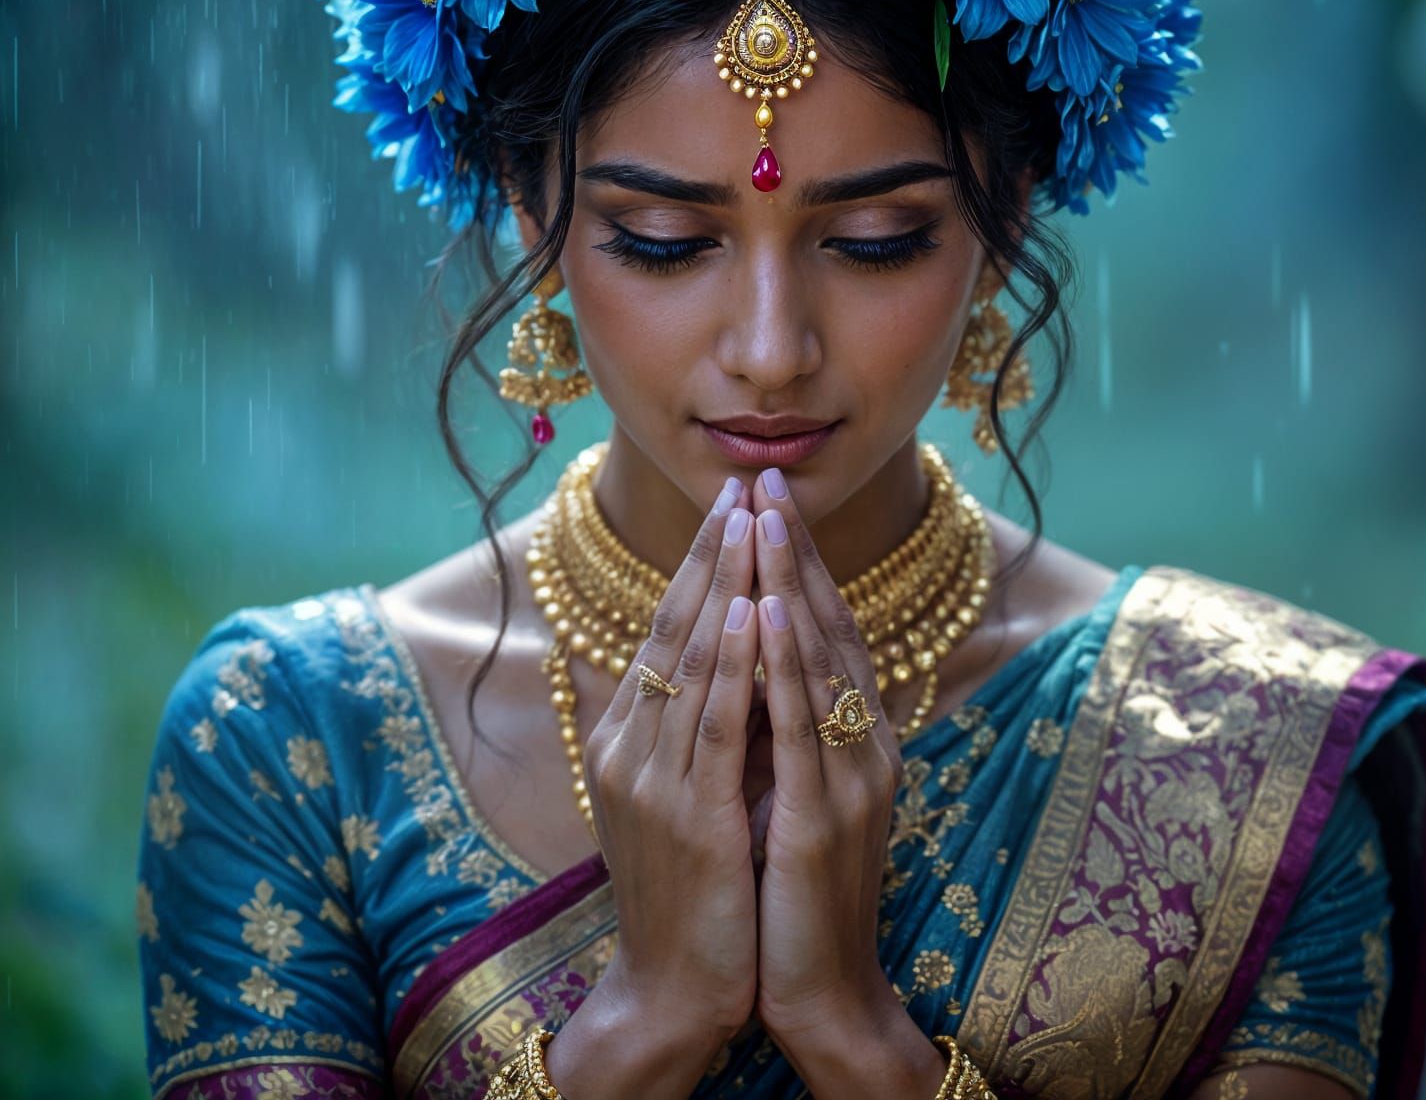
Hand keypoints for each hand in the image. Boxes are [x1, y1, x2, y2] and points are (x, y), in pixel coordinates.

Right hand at [581, 478, 762, 1041]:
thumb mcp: (687, 788)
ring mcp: (652, 777)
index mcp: (626, 735)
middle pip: (675, 627)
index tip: (732, 504)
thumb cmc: (692, 884)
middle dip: (713, 552)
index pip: (667, 628)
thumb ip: (704, 722)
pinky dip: (733, 661)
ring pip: (694, 659)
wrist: (675, 987)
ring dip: (727, 584)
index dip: (701, 563)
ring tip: (751, 520)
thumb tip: (746, 647)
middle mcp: (629, 744)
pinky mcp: (688, 813)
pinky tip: (752, 611)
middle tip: (742, 485)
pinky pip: (714, 721)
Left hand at [747, 467, 905, 1046]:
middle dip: (794, 549)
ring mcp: (852, 776)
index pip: (826, 628)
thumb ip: (782, 724)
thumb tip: (745, 654)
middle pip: (828, 625)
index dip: (800, 561)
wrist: (821, 989)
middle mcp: (865, 743)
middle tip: (767, 479)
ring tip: (764, 517)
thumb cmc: (796, 888)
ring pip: (819, 657)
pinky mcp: (826, 815)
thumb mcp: (791, 790)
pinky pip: (805, 721)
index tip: (768, 500)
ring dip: (791, 580)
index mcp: (855, 736)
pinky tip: (771, 608)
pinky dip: (789, 659)